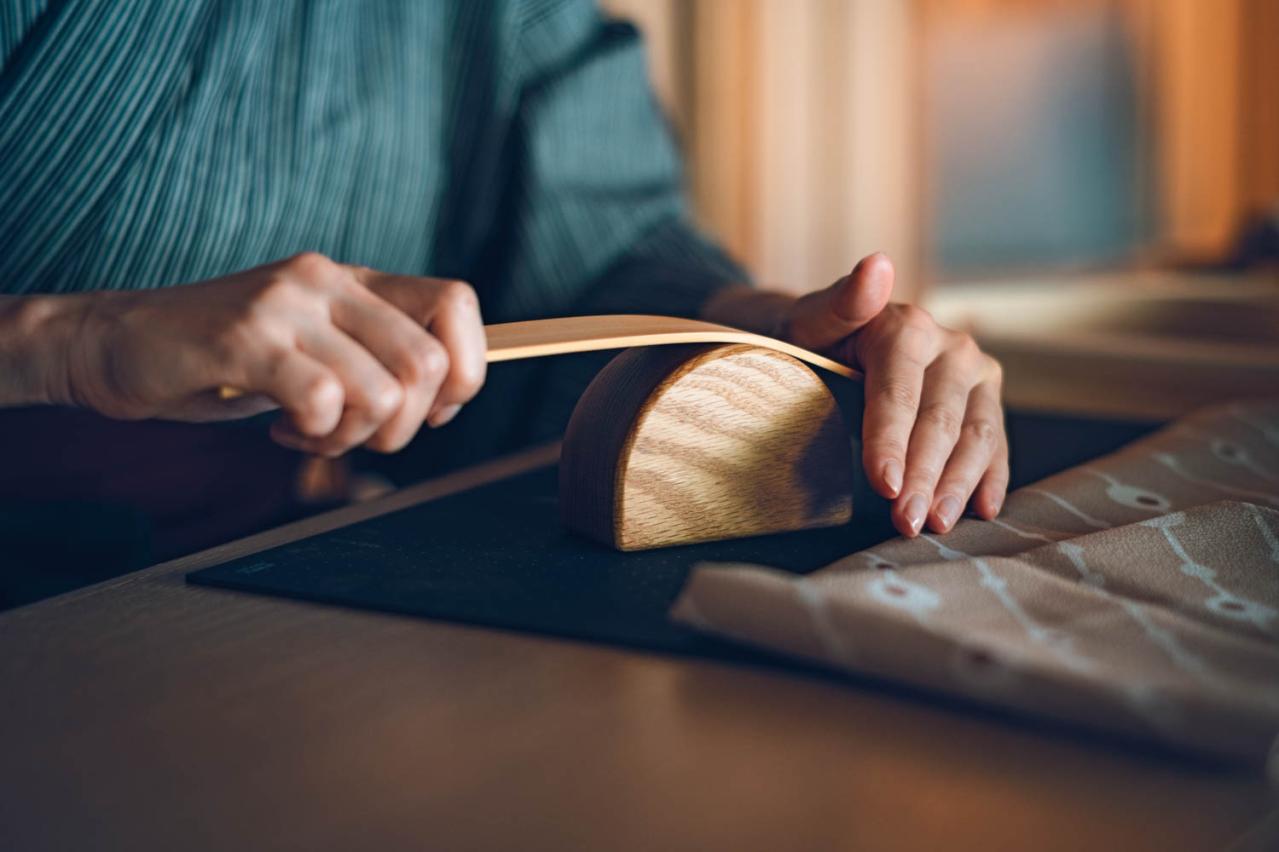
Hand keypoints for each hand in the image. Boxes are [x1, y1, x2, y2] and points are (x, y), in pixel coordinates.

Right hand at [53, 252, 486, 455]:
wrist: (117, 342)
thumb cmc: (226, 356)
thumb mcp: (317, 344)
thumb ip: (376, 354)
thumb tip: (449, 391)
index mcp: (354, 279)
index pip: (456, 302)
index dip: (465, 370)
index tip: (431, 411)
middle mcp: (327, 280)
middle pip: (428, 362)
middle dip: (406, 425)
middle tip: (357, 435)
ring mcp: (286, 306)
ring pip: (382, 391)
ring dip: (353, 438)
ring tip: (312, 432)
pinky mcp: (244, 339)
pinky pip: (321, 399)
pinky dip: (314, 434)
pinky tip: (285, 428)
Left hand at [783, 253, 1007, 536]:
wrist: (825, 341)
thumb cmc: (808, 339)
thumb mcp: (809, 321)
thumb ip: (841, 302)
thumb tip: (877, 266)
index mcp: (907, 328)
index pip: (901, 394)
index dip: (891, 441)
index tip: (882, 484)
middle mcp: (951, 348)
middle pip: (940, 422)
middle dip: (922, 477)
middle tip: (905, 522)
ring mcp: (975, 375)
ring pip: (975, 437)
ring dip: (957, 486)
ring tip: (936, 525)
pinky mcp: (986, 401)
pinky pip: (994, 445)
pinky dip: (989, 479)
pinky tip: (981, 511)